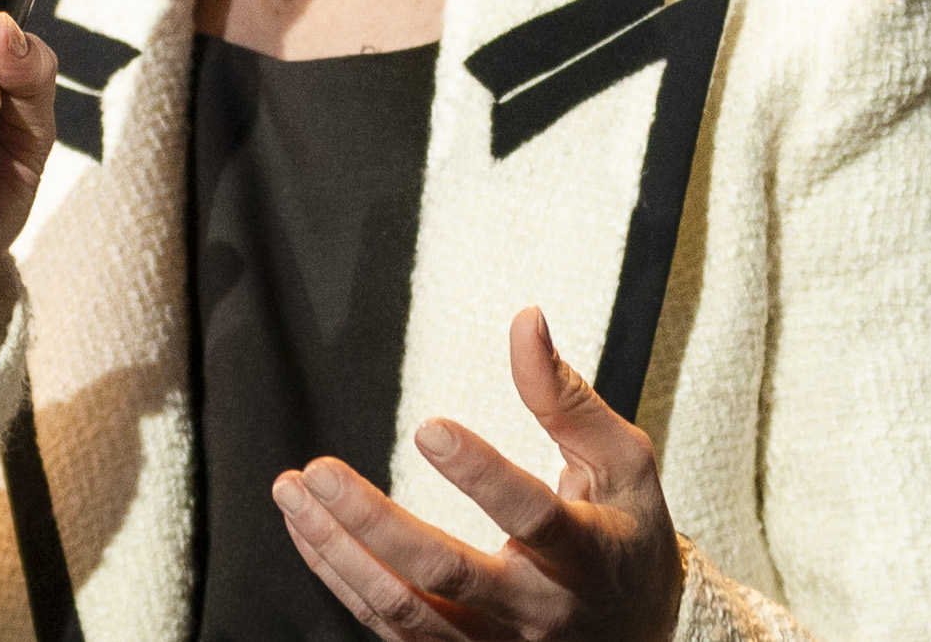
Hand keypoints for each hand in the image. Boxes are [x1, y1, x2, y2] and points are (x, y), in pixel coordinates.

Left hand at [272, 307, 683, 640]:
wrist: (639, 634)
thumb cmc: (627, 532)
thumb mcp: (622, 461)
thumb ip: (566, 397)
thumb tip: (524, 320)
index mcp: (586, 555)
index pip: (531, 515)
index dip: (480, 474)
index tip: (428, 425)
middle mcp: (537, 611)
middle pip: (445, 575)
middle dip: (373, 523)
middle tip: (316, 470)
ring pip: (403, 611)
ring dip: (338, 552)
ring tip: (292, 492)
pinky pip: (390, 629)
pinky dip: (341, 580)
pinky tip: (308, 532)